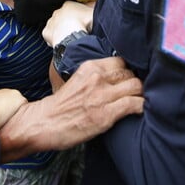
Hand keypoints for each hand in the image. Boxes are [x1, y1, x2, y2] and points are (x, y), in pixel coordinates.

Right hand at [0, 57, 142, 161]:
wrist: (44, 123)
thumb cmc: (60, 105)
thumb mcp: (76, 80)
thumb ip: (94, 76)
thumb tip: (115, 77)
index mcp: (89, 67)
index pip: (120, 61)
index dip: (127, 71)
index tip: (129, 79)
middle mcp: (96, 78)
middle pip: (130, 73)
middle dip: (135, 83)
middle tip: (135, 93)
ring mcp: (101, 95)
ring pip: (136, 86)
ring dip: (141, 94)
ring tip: (138, 101)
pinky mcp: (105, 114)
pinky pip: (134, 104)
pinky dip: (141, 107)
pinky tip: (139, 111)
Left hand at [42, 1, 94, 47]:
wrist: (73, 37)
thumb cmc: (84, 25)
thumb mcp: (94, 14)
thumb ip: (93, 8)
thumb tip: (94, 5)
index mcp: (69, 5)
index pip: (73, 8)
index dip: (79, 15)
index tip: (83, 21)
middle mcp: (57, 12)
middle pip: (64, 17)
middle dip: (69, 23)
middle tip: (77, 31)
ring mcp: (50, 22)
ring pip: (56, 26)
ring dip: (62, 31)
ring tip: (71, 38)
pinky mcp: (46, 32)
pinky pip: (50, 35)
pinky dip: (55, 39)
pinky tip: (63, 42)